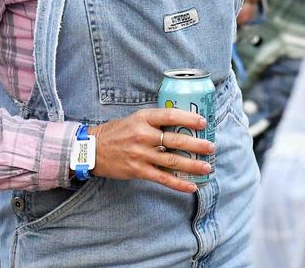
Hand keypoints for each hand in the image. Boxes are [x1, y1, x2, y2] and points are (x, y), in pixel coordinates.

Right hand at [88, 108, 214, 193]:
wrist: (93, 149)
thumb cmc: (116, 132)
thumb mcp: (134, 119)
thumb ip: (154, 121)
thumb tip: (180, 124)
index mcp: (142, 119)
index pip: (169, 116)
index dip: (188, 119)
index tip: (203, 122)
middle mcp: (143, 135)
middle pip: (175, 140)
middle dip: (196, 144)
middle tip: (211, 147)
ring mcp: (141, 154)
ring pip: (172, 160)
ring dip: (192, 165)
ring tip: (207, 167)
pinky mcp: (138, 170)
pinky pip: (163, 178)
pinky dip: (178, 184)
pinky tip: (191, 187)